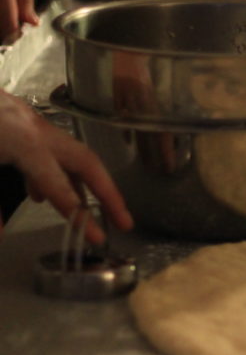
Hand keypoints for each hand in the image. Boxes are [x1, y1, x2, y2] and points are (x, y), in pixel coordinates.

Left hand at [0, 91, 131, 243]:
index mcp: (24, 143)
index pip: (61, 189)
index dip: (82, 218)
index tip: (98, 239)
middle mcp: (33, 128)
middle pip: (86, 162)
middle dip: (108, 193)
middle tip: (124, 220)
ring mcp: (24, 118)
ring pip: (67, 153)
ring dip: (82, 182)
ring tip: (87, 211)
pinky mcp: (12, 115)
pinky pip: (45, 146)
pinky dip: (52, 170)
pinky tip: (39, 190)